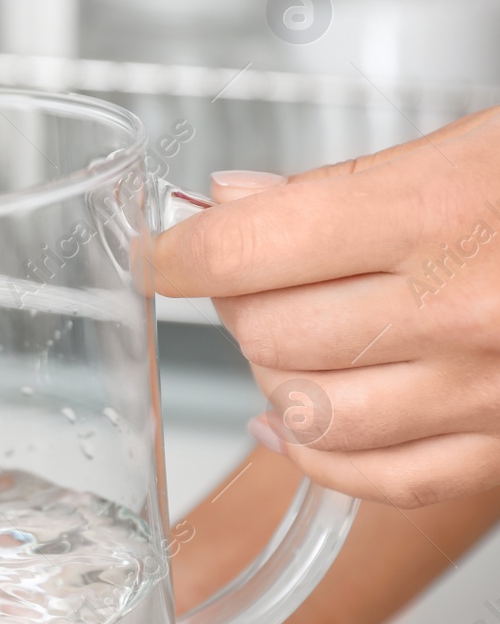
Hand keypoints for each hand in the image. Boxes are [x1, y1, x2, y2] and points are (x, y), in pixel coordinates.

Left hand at [152, 106, 499, 507]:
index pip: (248, 249)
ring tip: (288, 336)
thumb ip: (345, 182)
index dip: (178, 254)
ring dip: (274, 374)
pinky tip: (293, 427)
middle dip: (238, 303)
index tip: (157, 254)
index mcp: (444, 209)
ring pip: (309, 412)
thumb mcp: (474, 143)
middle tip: (246, 275)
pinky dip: (319, 457)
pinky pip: (382, 480)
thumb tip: (235, 203)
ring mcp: (490, 390)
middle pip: (269, 333)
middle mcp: (465, 308)